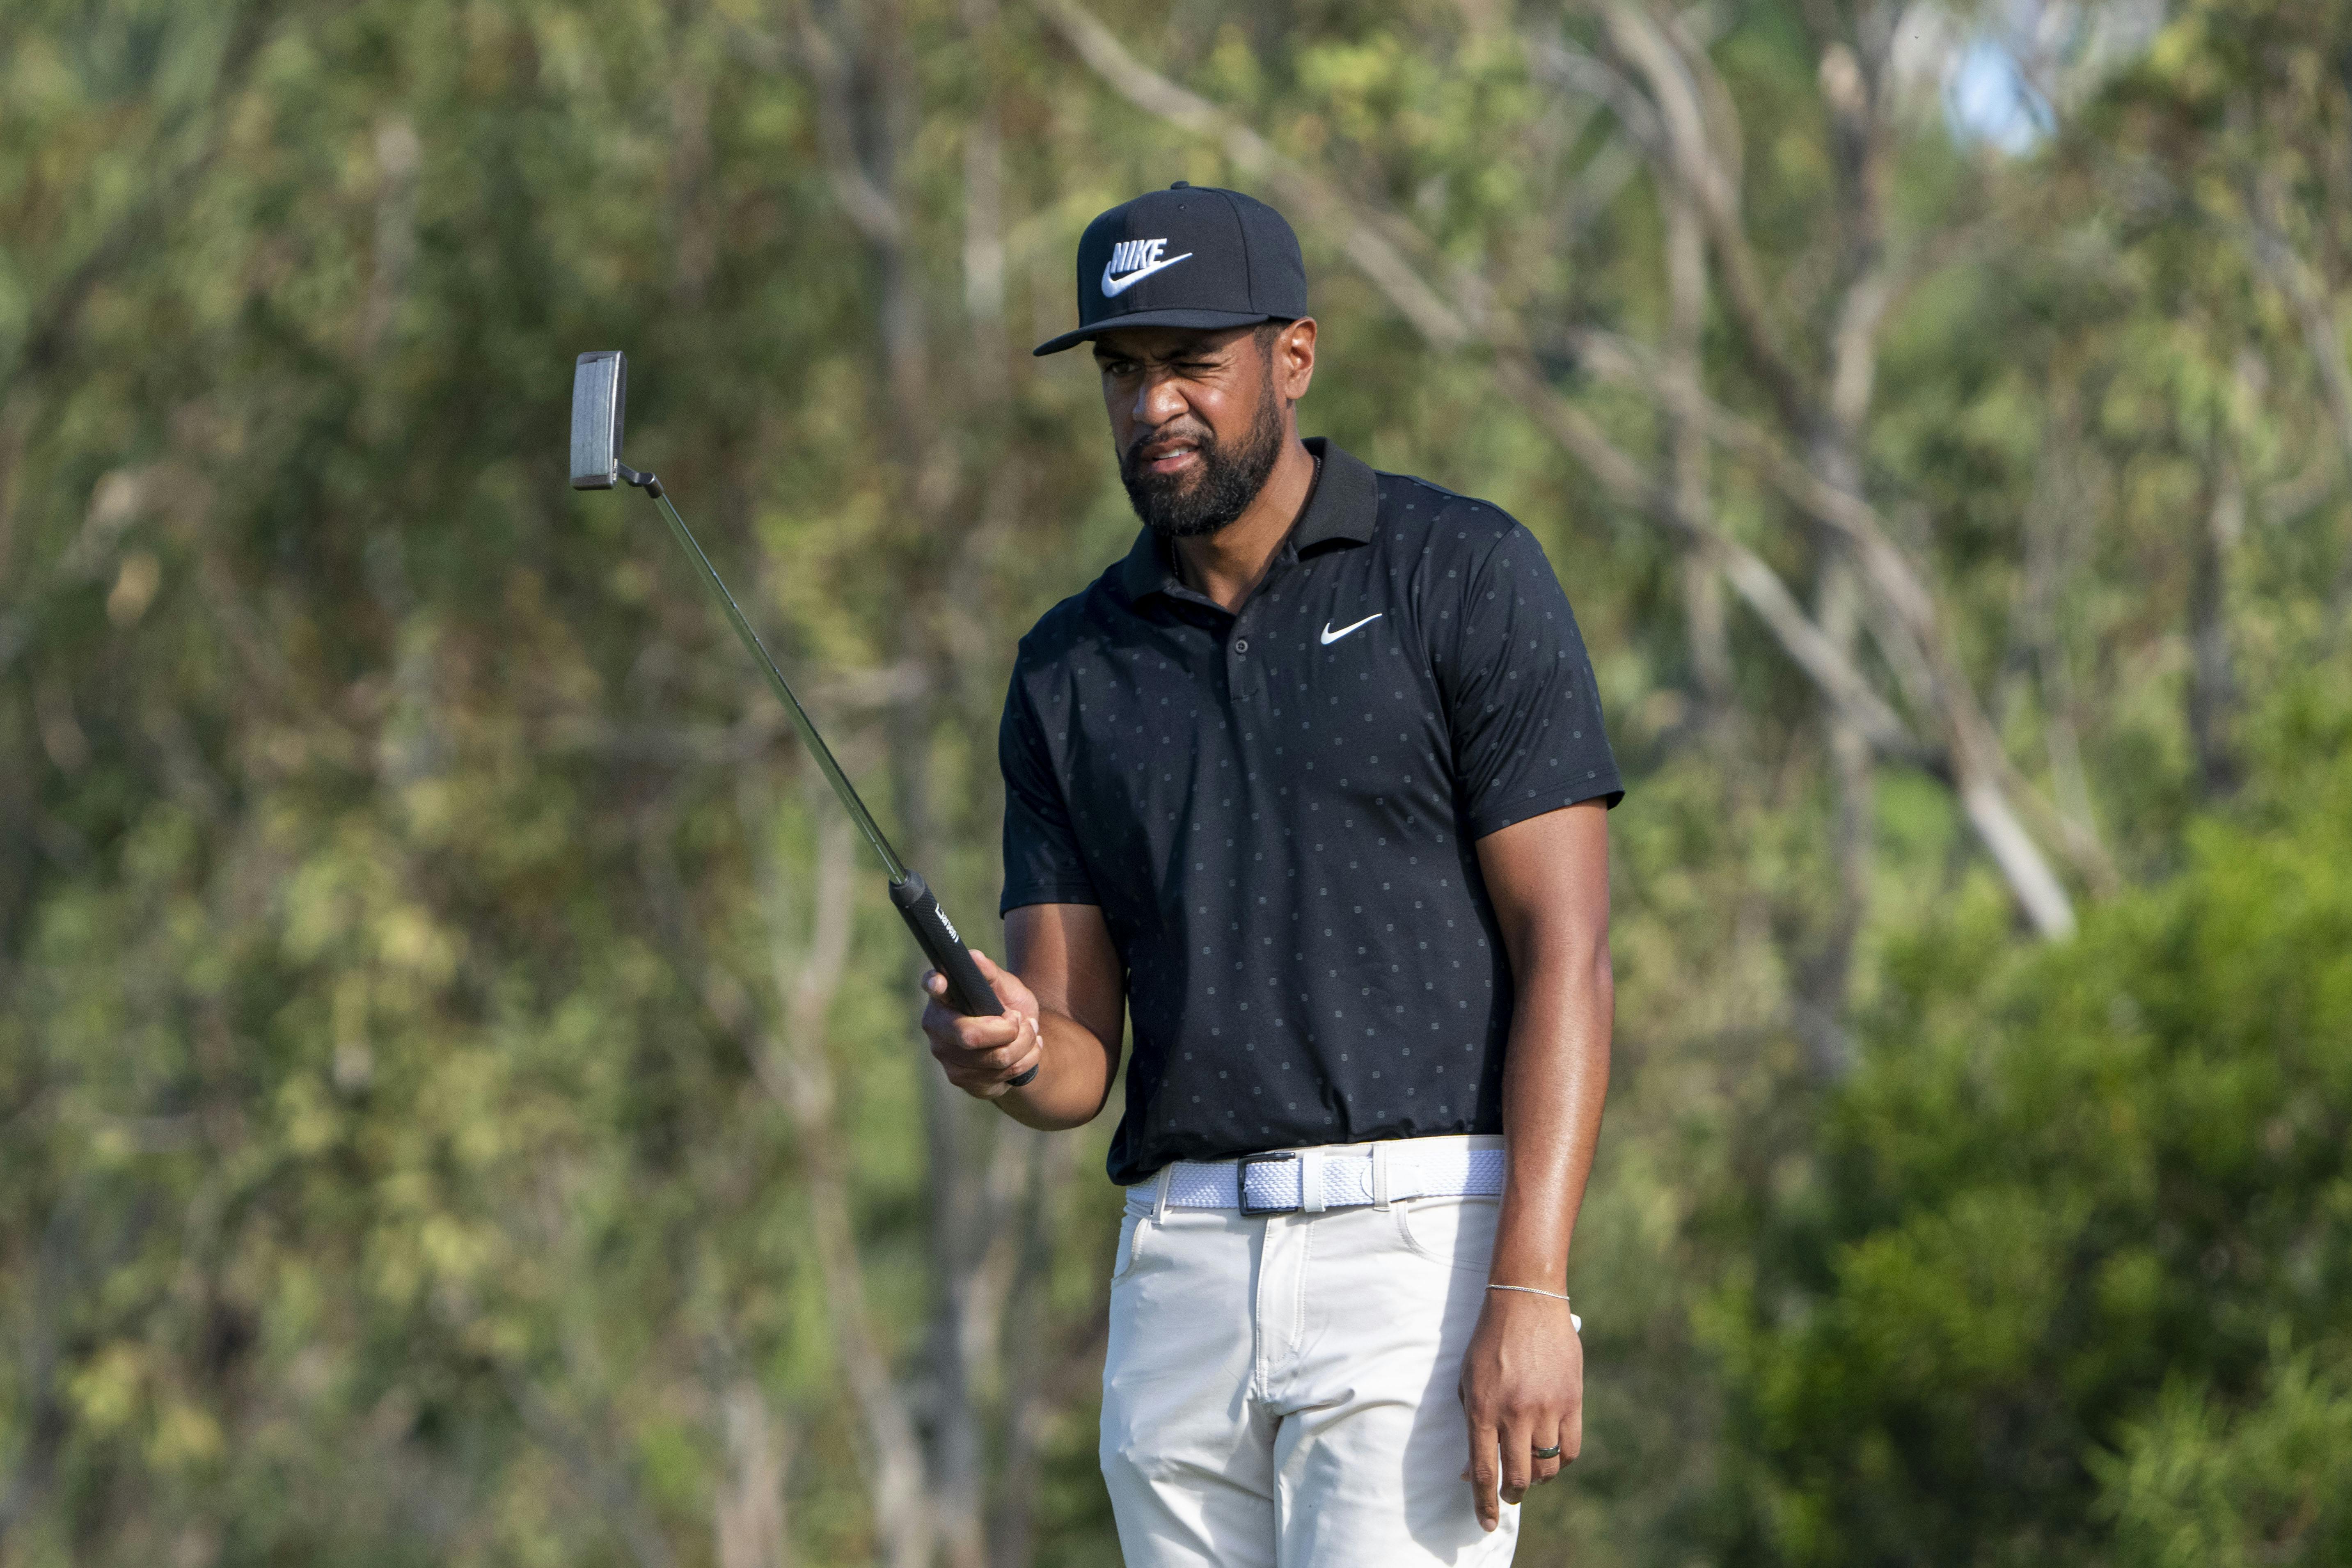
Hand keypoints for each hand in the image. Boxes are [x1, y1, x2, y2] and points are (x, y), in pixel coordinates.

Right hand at [920, 949, 1043, 1099]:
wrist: (1018, 1041)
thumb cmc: (1007, 1006)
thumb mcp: (1006, 987)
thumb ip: (991, 973)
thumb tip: (974, 957)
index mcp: (943, 996)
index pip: (932, 986)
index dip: (935, 985)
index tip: (941, 982)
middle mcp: (937, 1027)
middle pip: (971, 1035)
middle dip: (1009, 1029)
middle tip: (1021, 1019)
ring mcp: (946, 1057)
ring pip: (995, 1058)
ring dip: (1025, 1044)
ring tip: (1031, 1032)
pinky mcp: (961, 1079)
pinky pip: (1001, 1075)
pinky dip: (1025, 1062)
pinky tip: (1026, 1052)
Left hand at [1457, 1287, 1582, 1530]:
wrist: (1526, 1303)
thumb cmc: (1489, 1342)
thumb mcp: (1467, 1381)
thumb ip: (1471, 1425)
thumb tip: (1472, 1471)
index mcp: (1483, 1409)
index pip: (1484, 1471)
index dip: (1484, 1504)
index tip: (1486, 1524)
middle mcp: (1514, 1413)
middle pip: (1517, 1476)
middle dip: (1511, 1494)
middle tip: (1509, 1494)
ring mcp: (1546, 1408)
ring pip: (1546, 1467)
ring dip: (1537, 1478)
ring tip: (1530, 1472)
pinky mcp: (1571, 1400)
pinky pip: (1570, 1449)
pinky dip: (1560, 1461)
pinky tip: (1551, 1456)